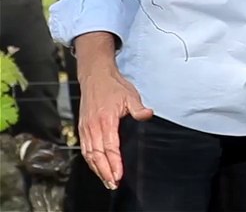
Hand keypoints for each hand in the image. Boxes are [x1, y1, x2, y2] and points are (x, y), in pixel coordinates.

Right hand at [76, 38, 153, 189]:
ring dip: (97, 169)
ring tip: (106, 181)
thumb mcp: (130, 95)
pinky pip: (85, 148)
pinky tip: (97, 168)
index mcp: (105, 120)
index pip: (110, 147)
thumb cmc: (114, 86)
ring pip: (89, 154)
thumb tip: (148, 115)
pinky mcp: (83, 128)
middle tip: (113, 184)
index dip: (114, 163)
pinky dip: (90, 161)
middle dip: (105, 171)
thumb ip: (138, 108)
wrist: (95, 76)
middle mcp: (93, 127)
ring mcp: (86, 128)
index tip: (119, 174)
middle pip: (97, 155)